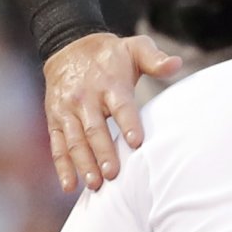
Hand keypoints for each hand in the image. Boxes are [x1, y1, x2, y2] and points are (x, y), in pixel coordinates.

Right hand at [42, 32, 178, 191]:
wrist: (69, 46)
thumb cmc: (110, 54)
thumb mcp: (134, 47)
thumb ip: (155, 58)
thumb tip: (176, 64)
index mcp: (109, 83)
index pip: (120, 106)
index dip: (128, 124)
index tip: (136, 142)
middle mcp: (85, 98)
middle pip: (94, 128)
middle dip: (103, 152)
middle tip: (113, 174)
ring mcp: (67, 110)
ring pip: (74, 140)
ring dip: (83, 163)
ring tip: (94, 184)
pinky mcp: (55, 120)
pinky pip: (58, 145)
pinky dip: (62, 166)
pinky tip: (69, 185)